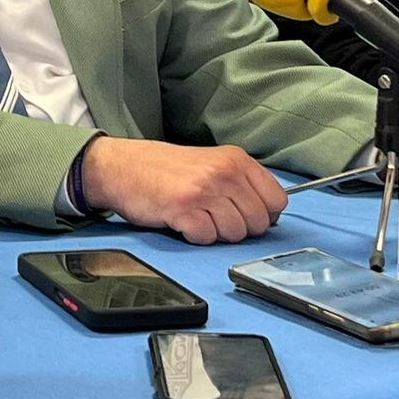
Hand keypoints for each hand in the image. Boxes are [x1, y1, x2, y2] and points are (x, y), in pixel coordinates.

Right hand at [80, 137, 286, 244]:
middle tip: (213, 215)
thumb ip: (243, 184)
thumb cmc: (167, 170)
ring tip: (196, 215)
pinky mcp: (183, 209)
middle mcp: (223, 172)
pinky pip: (207, 239)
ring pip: (235, 234)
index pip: (277, 200)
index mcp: (235, 159)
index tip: (243, 212)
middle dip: (238, 227)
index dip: (263, 214)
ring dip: (215, 232)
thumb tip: (270, 216)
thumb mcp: (212, 164)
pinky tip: (182, 220)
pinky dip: (195, 236)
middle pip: (258, 223)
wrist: (122, 166)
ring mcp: (204, 190)